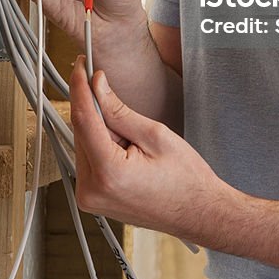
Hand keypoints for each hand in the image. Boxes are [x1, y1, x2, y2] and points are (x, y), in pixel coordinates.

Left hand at [70, 57, 228, 239]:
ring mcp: (89, 199)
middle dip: (94, 107)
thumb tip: (97, 86)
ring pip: (83, 144)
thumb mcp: (155, 134)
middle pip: (81, 131)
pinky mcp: (93, 200)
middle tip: (109, 87)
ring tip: (133, 136)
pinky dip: (101, 144)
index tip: (81, 65)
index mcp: (107, 173)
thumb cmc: (185, 179)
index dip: (81, 87)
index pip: (83, 118)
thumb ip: (119, 110)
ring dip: (100, 128)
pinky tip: (125, 146)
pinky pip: (89, 160)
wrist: (197, 213)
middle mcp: (91, 190)